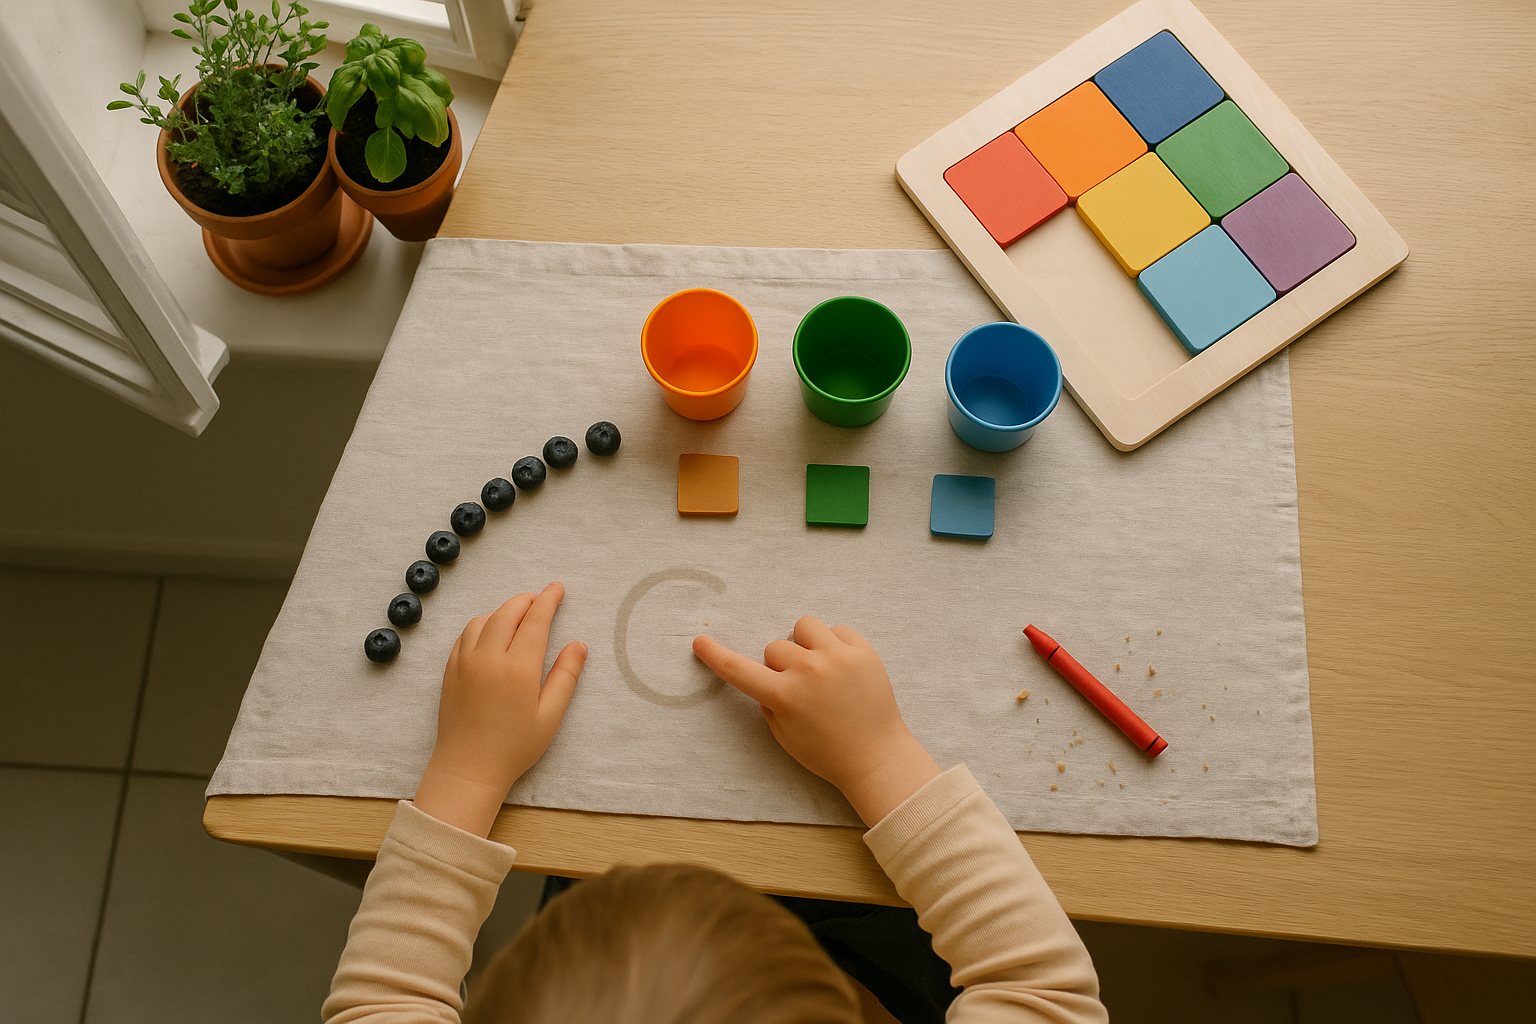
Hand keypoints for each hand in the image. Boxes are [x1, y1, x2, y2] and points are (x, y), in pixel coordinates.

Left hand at [413, 582, 587, 836]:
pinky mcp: (450, 670)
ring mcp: (465, 661)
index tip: (558, 588)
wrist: (468, 767)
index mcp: (519, 667)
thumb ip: (566, 676)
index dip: (548, 600)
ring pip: (484, 619)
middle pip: (508, 612)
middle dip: (527, 599)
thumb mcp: (550, 715)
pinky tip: (490, 632)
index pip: (535, 620)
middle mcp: (489, 657)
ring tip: (518, 615)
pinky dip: (482, 624)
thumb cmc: (514, 747)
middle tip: (541, 598)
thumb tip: (579, 645)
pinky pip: (465, 634)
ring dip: (503, 610)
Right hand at [693, 617, 940, 826]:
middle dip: (781, 664)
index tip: (700, 642)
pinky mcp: (863, 651)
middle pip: (774, 647)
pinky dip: (834, 644)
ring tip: (820, 668)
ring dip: (804, 644)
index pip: (739, 669)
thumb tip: (767, 674)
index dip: (715, 655)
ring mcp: (838, 657)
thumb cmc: (827, 752)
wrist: (877, 756)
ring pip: (803, 626)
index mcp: (784, 696)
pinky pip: (836, 628)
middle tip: (801, 688)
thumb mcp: (784, 736)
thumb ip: (768, 702)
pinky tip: (842, 667)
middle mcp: (808, 671)